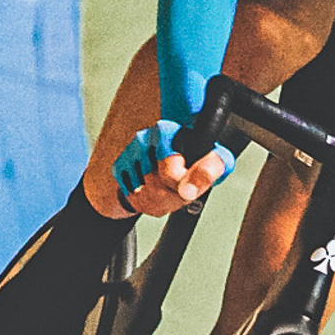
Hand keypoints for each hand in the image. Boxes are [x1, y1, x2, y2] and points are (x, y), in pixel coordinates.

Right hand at [113, 120, 231, 216]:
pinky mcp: (119, 166)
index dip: (181, 186)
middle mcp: (144, 138)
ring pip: (144, 197)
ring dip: (161, 203)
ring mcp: (130, 152)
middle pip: (156, 188)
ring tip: (171, 192)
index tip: (187, 191)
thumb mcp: (215, 160)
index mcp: (168, 130)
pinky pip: (132, 198)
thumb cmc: (198, 156)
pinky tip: (156, 192)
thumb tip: (187, 192)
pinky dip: (146, 203)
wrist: (173, 154)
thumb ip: (208, 171)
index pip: (168, 170)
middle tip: (183, 191)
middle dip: (173, 199)